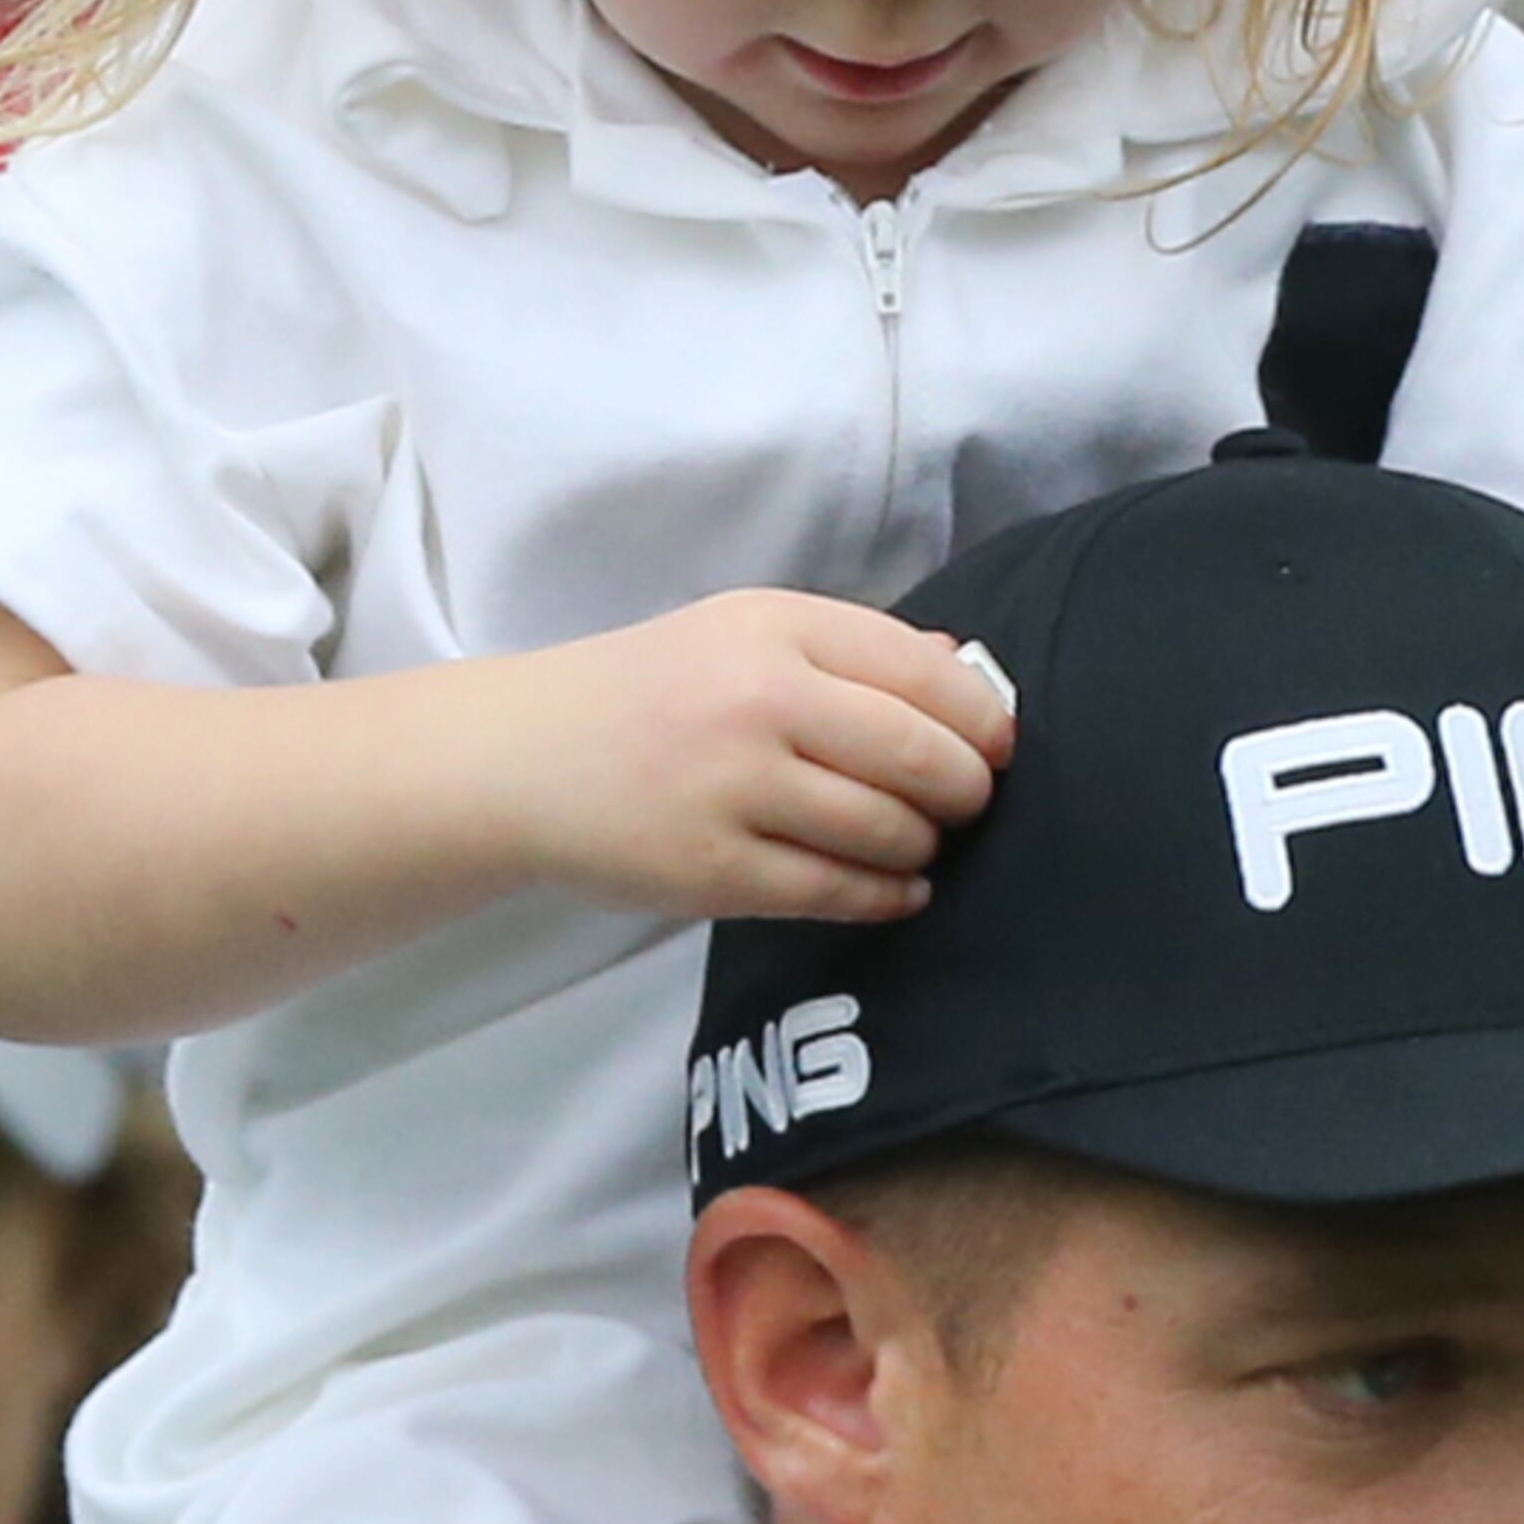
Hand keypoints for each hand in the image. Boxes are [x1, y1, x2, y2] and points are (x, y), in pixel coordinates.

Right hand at [500, 593, 1012, 924]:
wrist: (523, 757)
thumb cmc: (653, 693)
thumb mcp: (746, 634)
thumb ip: (855, 653)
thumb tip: (971, 682)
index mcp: (776, 627)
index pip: (926, 673)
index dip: (985, 719)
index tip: (1000, 746)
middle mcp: (757, 699)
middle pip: (923, 755)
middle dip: (969, 790)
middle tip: (969, 804)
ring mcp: (733, 788)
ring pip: (888, 830)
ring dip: (925, 846)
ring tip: (920, 844)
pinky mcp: (714, 870)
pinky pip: (837, 892)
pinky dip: (889, 896)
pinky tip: (898, 889)